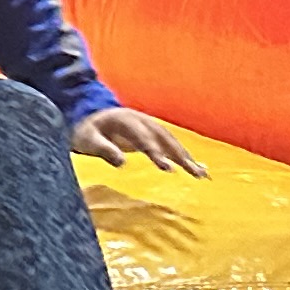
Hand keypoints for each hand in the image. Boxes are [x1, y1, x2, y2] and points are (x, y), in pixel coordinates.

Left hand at [72, 106, 207, 176]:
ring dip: (187, 157)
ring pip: (171, 141)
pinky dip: (184, 155)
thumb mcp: (88, 140)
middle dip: (180, 156)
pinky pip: (171, 144)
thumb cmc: (86, 131)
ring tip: (202, 174)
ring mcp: (149, 125)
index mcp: (126, 120)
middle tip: (195, 173)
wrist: (88, 115)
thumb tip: (122, 163)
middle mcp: (142, 120)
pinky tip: (198, 167)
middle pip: (164, 138)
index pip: (144, 138)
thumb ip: (104, 149)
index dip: (156, 153)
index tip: (168, 169)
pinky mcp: (151, 133)